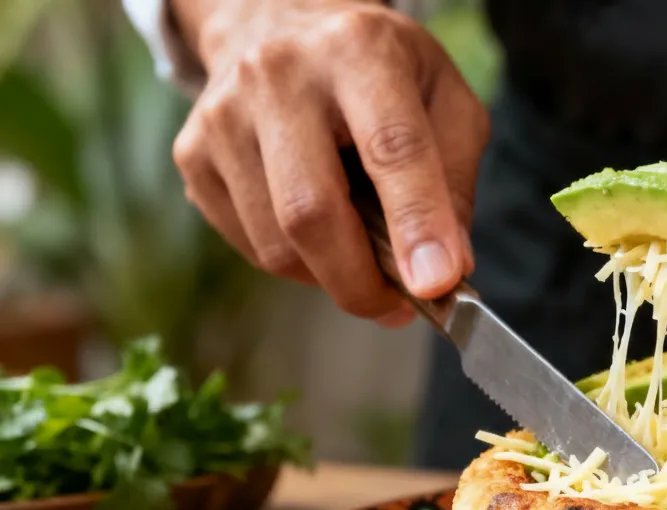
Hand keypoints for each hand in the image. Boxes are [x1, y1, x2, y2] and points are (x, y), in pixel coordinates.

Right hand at [171, 0, 488, 326]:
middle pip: (312, 211)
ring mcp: (223, 115)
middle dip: (361, 281)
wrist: (279, 23)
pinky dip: (294, 264)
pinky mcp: (192, 154)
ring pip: (276, 243)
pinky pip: (248, 244)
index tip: (436, 284)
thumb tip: (446, 268)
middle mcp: (279, 74)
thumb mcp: (444, 100)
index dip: (416, 223)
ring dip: (329, 277)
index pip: (392, 149)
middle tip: (397, 306)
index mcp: (359, 51)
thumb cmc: (377, 72)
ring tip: (362, 260)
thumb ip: (456, 182)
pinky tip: (318, 234)